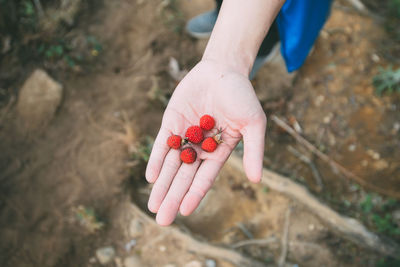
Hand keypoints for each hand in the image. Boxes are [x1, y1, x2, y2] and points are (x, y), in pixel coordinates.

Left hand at [145, 59, 265, 225]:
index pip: (204, 178)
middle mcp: (199, 148)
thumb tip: (256, 180)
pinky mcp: (171, 122)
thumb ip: (253, 151)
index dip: (195, 194)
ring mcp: (184, 136)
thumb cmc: (241, 96)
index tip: (185, 211)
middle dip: (173, 197)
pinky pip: (162, 144)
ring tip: (153, 206)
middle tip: (162, 220)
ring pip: (171, 164)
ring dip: (162, 185)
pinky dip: (156, 159)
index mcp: (218, 152)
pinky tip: (151, 177)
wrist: (222, 69)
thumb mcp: (253, 124)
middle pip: (184, 177)